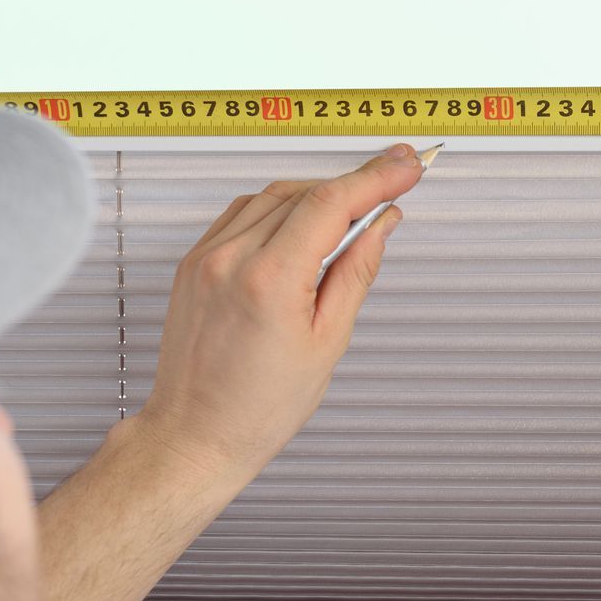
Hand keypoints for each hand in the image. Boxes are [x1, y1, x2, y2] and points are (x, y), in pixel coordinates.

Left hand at [131, 145, 425, 483]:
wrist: (194, 436)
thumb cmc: (257, 408)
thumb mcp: (327, 343)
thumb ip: (355, 272)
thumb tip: (379, 225)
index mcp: (268, 280)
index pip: (332, 203)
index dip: (376, 177)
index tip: (408, 164)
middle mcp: (230, 258)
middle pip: (304, 193)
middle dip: (353, 183)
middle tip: (395, 180)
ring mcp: (206, 257)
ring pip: (272, 196)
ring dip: (317, 194)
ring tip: (354, 208)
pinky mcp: (193, 263)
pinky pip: (242, 213)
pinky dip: (279, 207)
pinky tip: (302, 221)